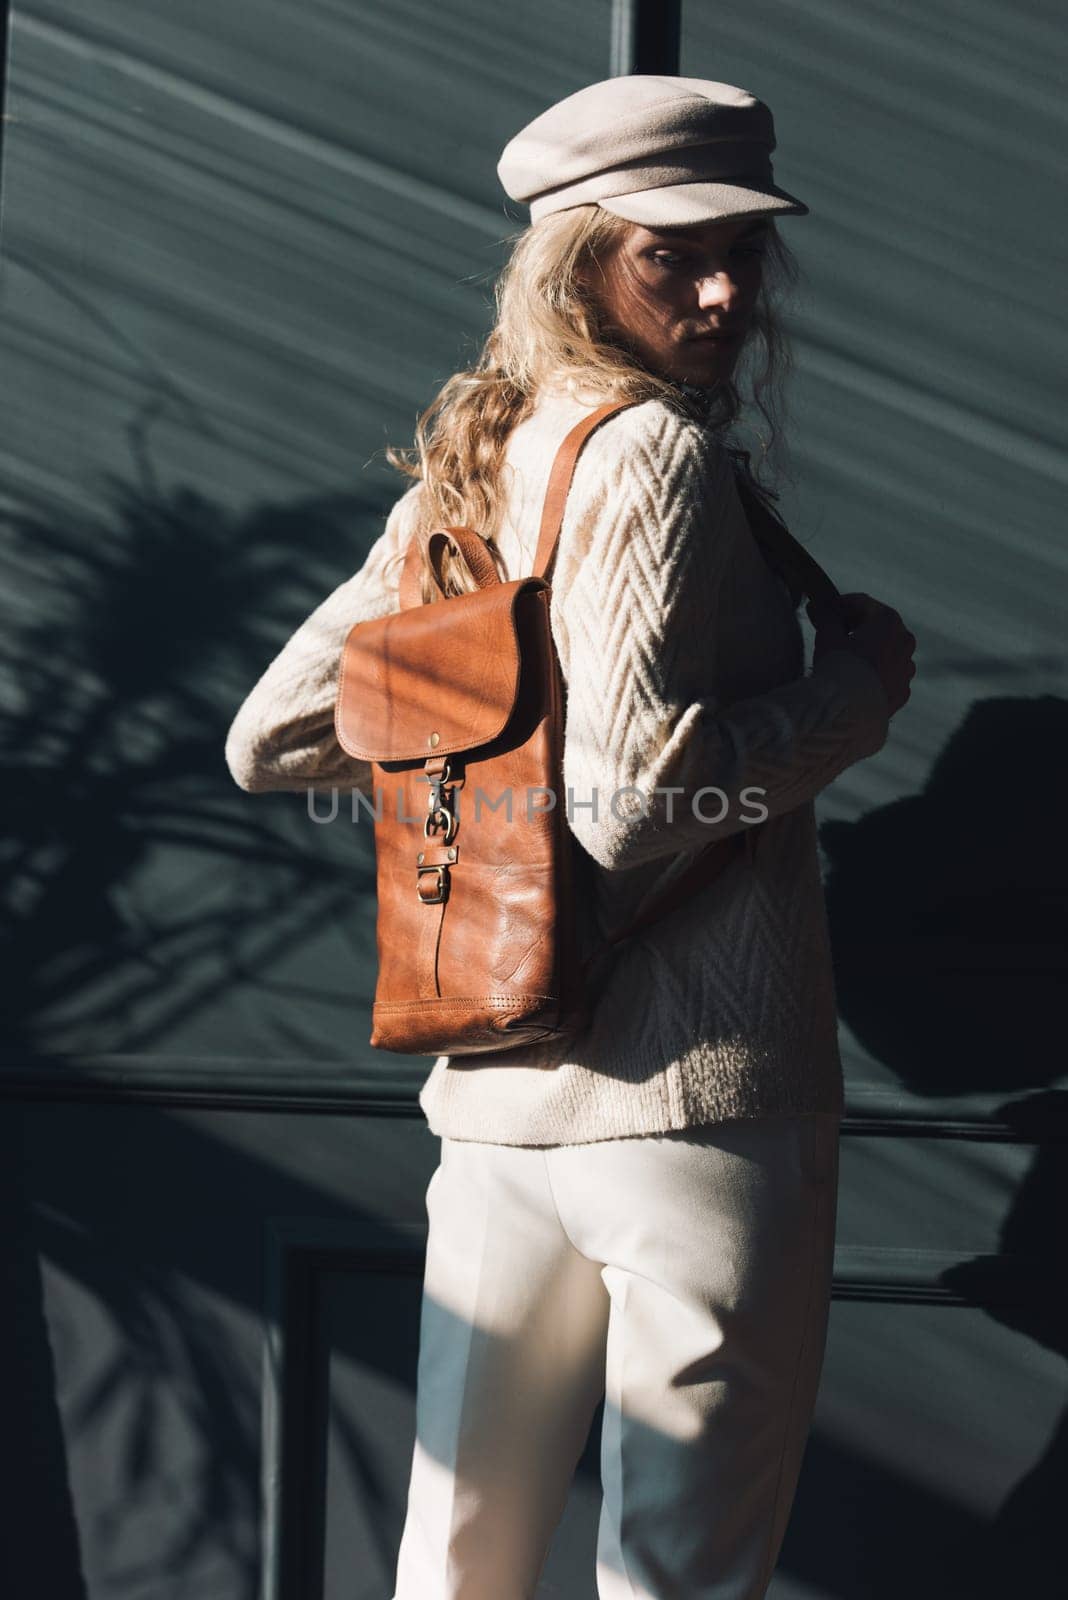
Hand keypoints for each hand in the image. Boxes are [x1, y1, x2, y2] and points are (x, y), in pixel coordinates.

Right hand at [808, 591, 917, 714]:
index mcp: (889, 621)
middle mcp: (905, 641)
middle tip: (833, 633)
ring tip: (845, 660)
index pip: (863, 603)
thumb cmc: (840, 668)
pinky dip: (875, 674)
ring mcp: (907, 668)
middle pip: (878, 626)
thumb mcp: (827, 635)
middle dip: (856, 627)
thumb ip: (827, 615)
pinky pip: (888, 676)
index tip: (824, 610)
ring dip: (868, 651)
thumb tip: (819, 604)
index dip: (840, 605)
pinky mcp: (903, 691)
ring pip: (886, 652)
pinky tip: (856, 680)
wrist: (850, 711)